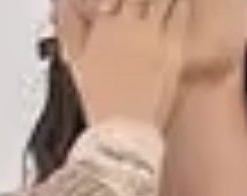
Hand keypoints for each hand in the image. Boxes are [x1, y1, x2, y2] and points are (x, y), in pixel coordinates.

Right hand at [54, 0, 191, 134]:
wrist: (122, 131)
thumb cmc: (102, 105)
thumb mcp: (77, 63)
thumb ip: (70, 29)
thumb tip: (64, 7)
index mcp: (104, 25)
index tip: (119, 1)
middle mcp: (128, 25)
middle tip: (145, 0)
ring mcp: (152, 36)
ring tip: (162, 0)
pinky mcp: (173, 50)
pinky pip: (180, 14)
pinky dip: (181, 4)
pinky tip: (183, 4)